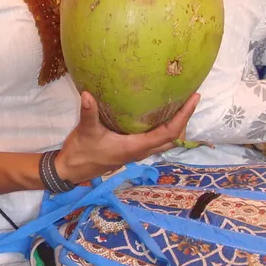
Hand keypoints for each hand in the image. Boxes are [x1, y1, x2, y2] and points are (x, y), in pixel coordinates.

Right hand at [58, 92, 197, 182]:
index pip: (169, 133)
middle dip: (185, 120)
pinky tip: (158, 115)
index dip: (184, 116)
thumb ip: (89, 113)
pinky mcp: (132, 151)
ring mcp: (137, 152)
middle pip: (174, 139)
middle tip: (189, 98)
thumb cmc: (81, 152)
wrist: (72, 170)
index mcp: (136, 147)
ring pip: (166, 142)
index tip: (193, 99)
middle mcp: (141, 151)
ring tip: (179, 105)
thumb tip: (87, 94)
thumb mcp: (85, 131)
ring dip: (176, 126)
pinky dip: (164, 128)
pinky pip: (156, 141)